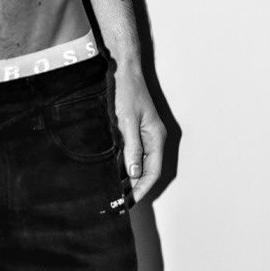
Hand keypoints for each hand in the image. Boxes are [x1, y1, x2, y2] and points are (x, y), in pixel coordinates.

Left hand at [114, 63, 165, 204]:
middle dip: (135, 187)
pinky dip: (124, 165)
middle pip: (147, 170)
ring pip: (139, 162)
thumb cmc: (126, 91)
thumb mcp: (127, 121)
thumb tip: (133, 172)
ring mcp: (144, 134)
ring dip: (129, 177)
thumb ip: (132, 147)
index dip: (141, 188)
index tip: (129, 201)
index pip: (152, 171)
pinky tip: (113, 172)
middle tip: (120, 201)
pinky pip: (132, 153)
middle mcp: (153, 138)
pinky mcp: (134, 129)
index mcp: (156, 137)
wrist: (122, 69)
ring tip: (116, 191)